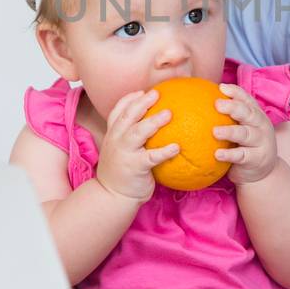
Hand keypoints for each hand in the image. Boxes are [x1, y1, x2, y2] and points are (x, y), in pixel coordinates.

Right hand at [93, 88, 177, 202]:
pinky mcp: (135, 166)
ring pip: (138, 131)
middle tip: (157, 94)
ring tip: (169, 114)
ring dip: (154, 121)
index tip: (143, 91)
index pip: (118, 111)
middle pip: (128, 116)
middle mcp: (116, 140)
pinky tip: (177, 147)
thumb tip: (154, 127)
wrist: (112, 197)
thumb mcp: (120, 152)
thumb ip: (132, 139)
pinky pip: (152, 156)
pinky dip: (165, 151)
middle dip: (142, 102)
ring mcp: (124, 152)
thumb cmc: (122, 173)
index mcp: (113, 134)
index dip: (129, 99)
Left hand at [212, 83, 278, 184]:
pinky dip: (229, 154)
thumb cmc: (244, 145)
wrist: (262, 171)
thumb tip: (195, 102)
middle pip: (249, 113)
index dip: (235, 92)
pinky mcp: (256, 159)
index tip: (221, 87)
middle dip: (234, 107)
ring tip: (215, 131)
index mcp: (256, 114)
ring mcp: (261, 142)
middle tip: (217, 104)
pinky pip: (241, 156)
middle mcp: (261, 126)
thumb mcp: (240, 128)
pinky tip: (217, 154)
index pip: (247, 100)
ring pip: (245, 134)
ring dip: (230, 132)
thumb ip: (225, 117)